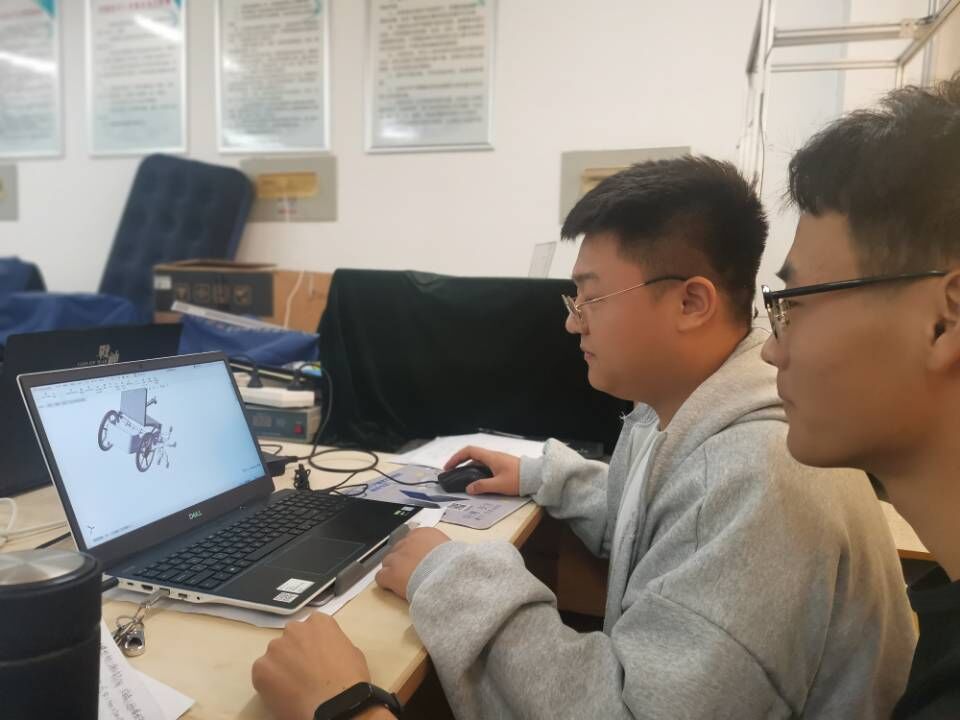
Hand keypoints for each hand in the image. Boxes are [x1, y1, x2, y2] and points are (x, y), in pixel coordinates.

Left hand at [252, 613, 372, 719]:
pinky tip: (284, 695)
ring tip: (294, 688)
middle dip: (295, 653)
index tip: (316, 659)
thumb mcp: (351, 652)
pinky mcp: (260, 668)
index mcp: (319, 622)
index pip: (311, 628)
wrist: (335, 704)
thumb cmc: (349, 679)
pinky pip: (263, 674)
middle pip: (290, 640)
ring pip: (275, 657)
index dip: (313, 645)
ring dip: (281, 668)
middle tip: (304, 673)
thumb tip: (325, 654)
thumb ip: (333, 645)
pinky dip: (269, 684)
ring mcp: (275, 648)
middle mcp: (294, 629)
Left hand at [375, 527, 450, 600]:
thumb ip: (439, 549)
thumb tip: (439, 555)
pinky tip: (393, 588)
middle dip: (402, 559)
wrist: (447, 577)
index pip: (411, 539)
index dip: (414, 551)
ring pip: (387, 562)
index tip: (419, 560)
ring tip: (401, 581)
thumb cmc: (453, 564)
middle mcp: (407, 542)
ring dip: (393, 569)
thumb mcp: (449, 549)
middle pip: (398, 549)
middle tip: (411, 571)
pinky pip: (381, 577)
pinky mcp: (390, 574)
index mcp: (424, 533)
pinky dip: (386, 582)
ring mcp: (397, 557)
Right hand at [443, 446, 520, 495]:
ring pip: (479, 461)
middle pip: (472, 456)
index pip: (469, 451)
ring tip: (462, 479)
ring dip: (469, 468)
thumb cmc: (518, 479)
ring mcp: (498, 460)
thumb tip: (468, 488)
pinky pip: (486, 466)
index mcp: (490, 457)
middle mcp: (493, 456)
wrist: (536, 477)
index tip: (449, 467)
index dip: (456, 457)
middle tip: (452, 474)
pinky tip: (477, 481)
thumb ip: (482, 486)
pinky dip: (477, 471)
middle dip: (460, 463)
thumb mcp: (499, 485)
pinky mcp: (503, 466)